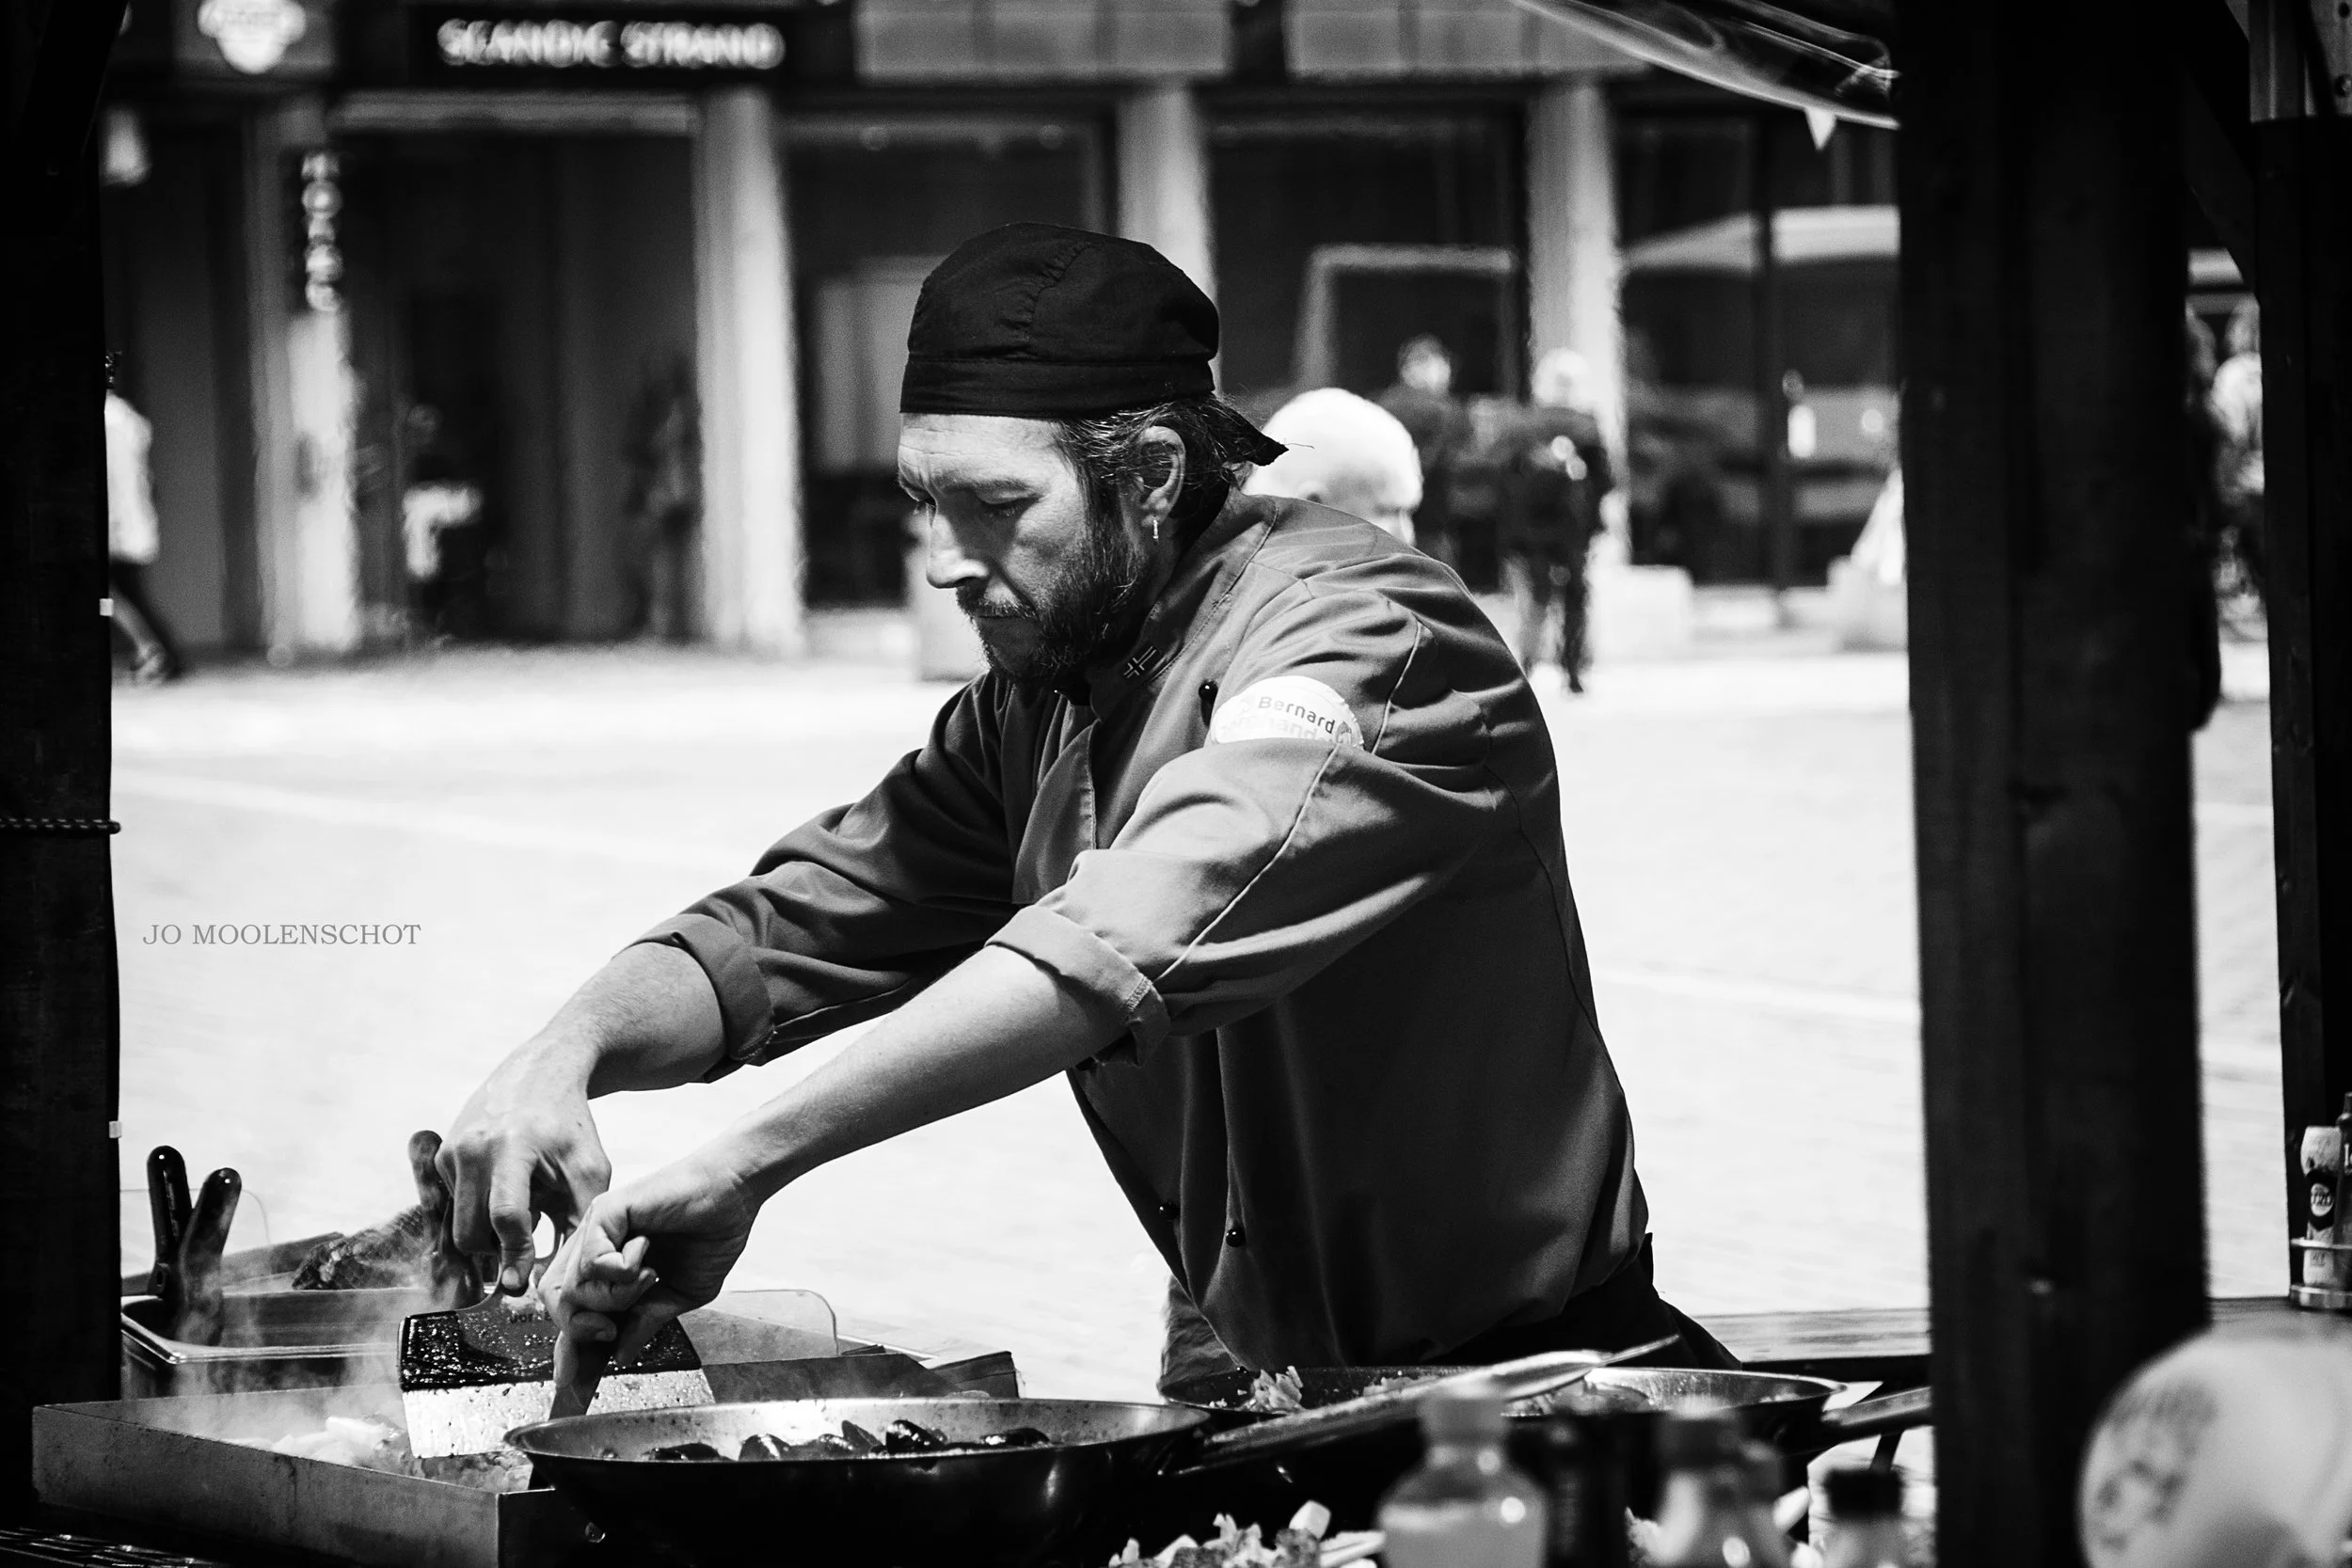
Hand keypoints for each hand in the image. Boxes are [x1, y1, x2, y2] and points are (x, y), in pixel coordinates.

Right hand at [439, 1040, 612, 1294]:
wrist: (539, 1074)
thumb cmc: (569, 1127)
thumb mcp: (588, 1170)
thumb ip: (579, 1220)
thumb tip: (561, 1276)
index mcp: (512, 1147)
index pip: (506, 1216)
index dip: (515, 1254)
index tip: (522, 1283)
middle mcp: (472, 1149)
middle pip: (471, 1231)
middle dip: (497, 1251)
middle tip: (527, 1247)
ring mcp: (451, 1152)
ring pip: (457, 1225)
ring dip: (487, 1234)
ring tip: (523, 1210)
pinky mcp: (441, 1157)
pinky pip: (452, 1207)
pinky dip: (477, 1212)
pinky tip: (506, 1192)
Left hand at [537, 1148, 760, 1364]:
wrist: (737, 1193)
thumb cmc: (713, 1232)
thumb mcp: (681, 1293)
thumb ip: (647, 1320)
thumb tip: (621, 1354)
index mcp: (609, 1263)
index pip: (575, 1309)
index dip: (570, 1346)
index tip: (573, 1381)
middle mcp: (595, 1244)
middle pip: (557, 1300)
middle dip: (581, 1328)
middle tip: (612, 1328)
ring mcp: (598, 1227)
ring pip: (574, 1286)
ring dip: (614, 1297)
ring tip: (649, 1278)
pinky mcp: (608, 1210)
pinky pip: (592, 1260)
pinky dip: (621, 1271)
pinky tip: (646, 1254)